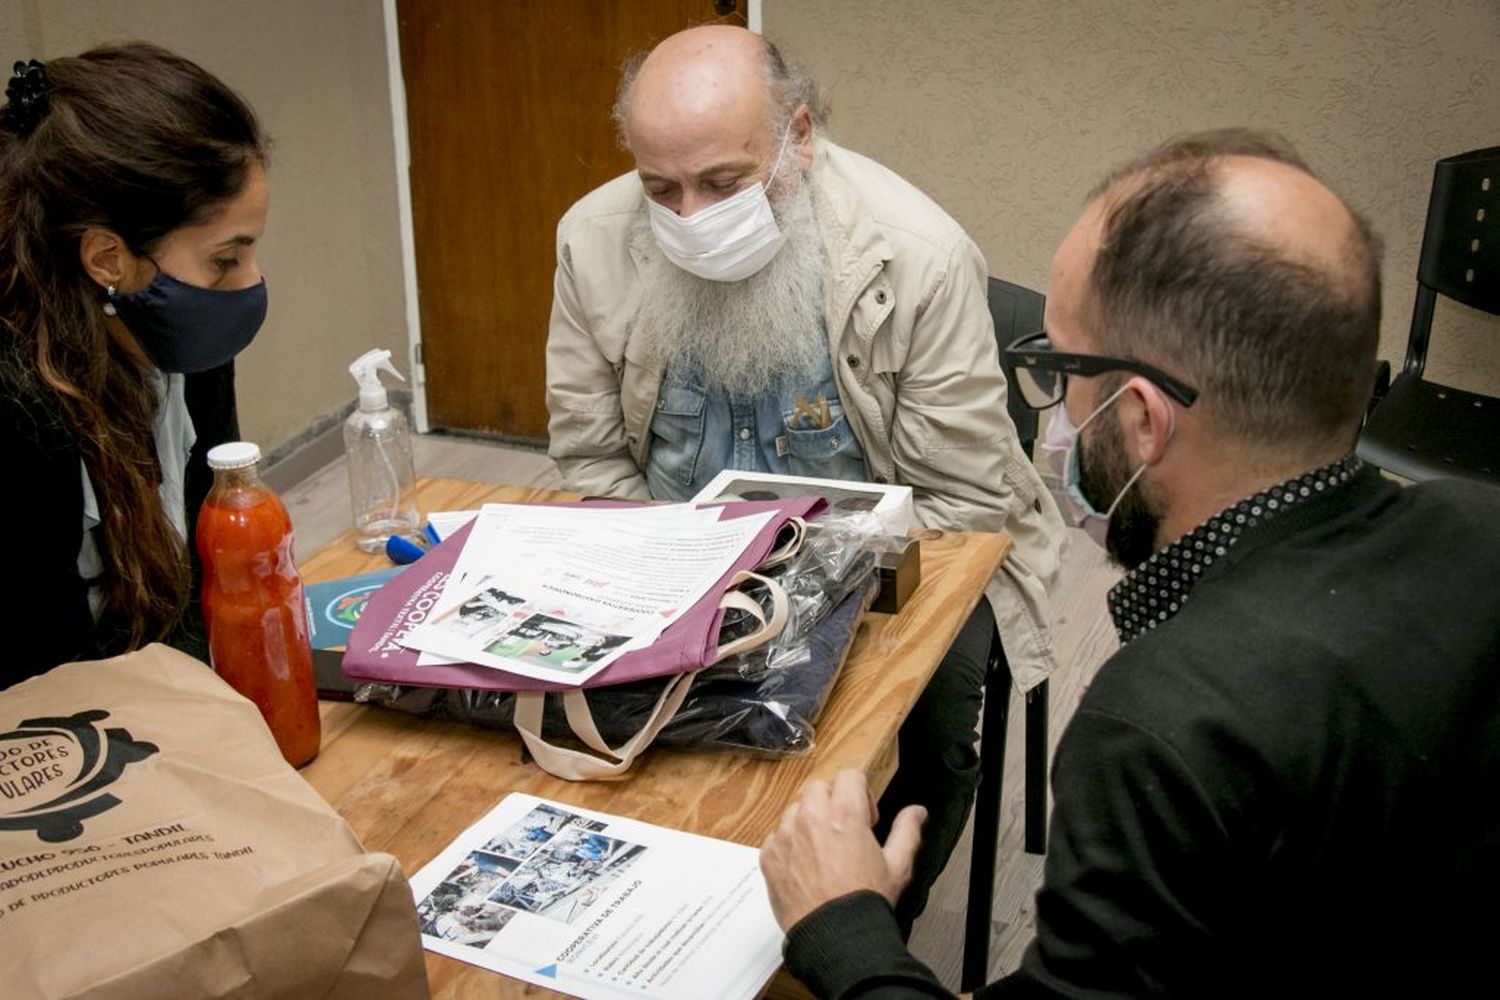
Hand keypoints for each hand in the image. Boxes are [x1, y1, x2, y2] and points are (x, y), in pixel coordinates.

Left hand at [758, 769, 925, 930]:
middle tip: (843, 831)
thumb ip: (907, 831)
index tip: (864, 817)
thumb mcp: (897, 866)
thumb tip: (916, 812)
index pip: (849, 775)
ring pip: (794, 810)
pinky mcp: (768, 856)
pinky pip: (775, 836)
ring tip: (822, 852)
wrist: (836, 937)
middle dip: (832, 803)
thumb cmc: (864, 903)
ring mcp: (786, 836)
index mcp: (845, 814)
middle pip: (818, 788)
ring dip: (807, 822)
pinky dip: (788, 846)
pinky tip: (805, 868)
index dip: (860, 793)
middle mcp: (811, 818)